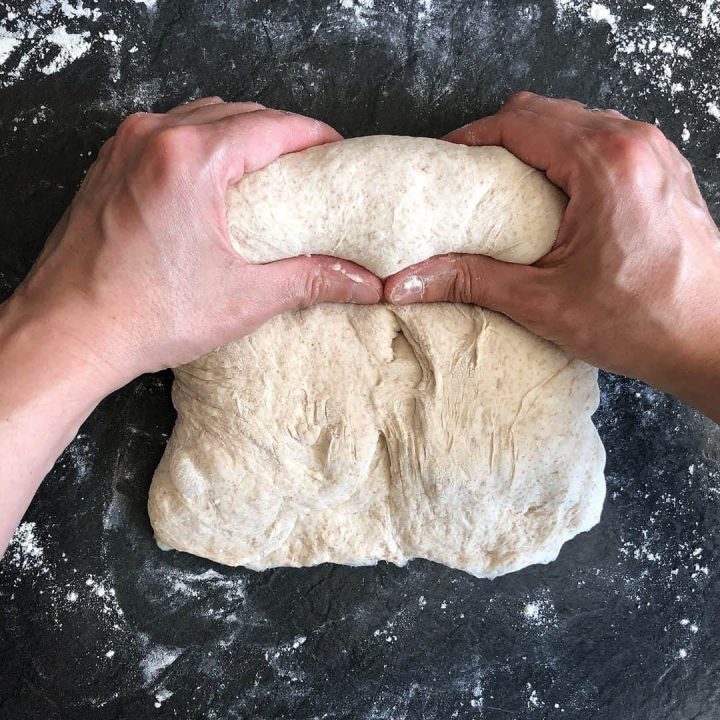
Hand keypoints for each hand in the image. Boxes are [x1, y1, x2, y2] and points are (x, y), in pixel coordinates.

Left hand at [9, 98, 380, 390]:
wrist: (68, 333)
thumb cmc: (143, 315)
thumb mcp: (244, 298)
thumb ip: (311, 280)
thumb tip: (361, 282)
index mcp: (191, 159)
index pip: (273, 125)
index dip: (314, 136)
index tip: (337, 152)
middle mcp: (154, 138)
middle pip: (239, 113)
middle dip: (280, 136)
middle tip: (308, 171)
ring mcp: (125, 147)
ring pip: (201, 118)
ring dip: (239, 137)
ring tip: (265, 175)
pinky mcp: (110, 164)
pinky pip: (167, 134)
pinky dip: (201, 146)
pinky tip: (214, 182)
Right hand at [385, 92, 719, 420]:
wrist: (714, 341)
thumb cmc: (642, 321)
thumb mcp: (542, 302)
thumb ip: (470, 280)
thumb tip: (408, 281)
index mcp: (604, 163)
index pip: (520, 121)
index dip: (473, 137)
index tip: (446, 161)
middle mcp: (635, 144)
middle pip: (547, 112)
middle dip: (501, 138)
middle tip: (470, 179)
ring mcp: (656, 154)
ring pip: (578, 122)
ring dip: (538, 146)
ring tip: (508, 190)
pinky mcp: (665, 172)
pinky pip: (607, 141)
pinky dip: (571, 157)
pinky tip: (555, 199)